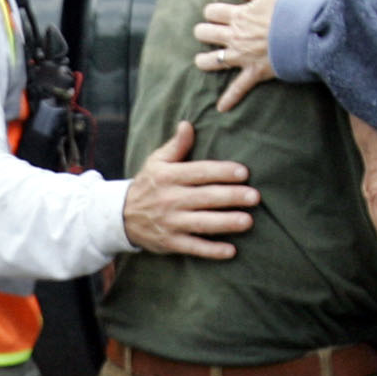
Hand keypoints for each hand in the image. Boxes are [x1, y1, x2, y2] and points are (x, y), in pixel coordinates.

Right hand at [122, 120, 257, 257]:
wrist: (120, 216)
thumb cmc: (148, 185)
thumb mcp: (156, 162)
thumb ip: (176, 146)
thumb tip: (187, 124)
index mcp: (168, 176)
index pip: (198, 172)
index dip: (221, 172)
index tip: (243, 172)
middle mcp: (169, 199)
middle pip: (204, 197)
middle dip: (231, 197)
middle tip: (255, 197)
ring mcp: (170, 222)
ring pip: (201, 223)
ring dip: (225, 222)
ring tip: (248, 221)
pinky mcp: (170, 242)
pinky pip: (193, 247)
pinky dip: (211, 250)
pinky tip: (230, 251)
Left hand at [195, 0, 288, 112]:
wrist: (307, 31)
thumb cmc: (291, 9)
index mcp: (239, 15)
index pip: (212, 11)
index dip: (211, 12)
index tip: (216, 14)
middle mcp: (236, 36)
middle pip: (205, 33)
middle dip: (203, 33)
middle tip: (207, 34)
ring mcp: (243, 55)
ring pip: (212, 60)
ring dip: (204, 61)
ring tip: (202, 61)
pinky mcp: (254, 72)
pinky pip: (238, 88)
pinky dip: (230, 99)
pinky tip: (221, 108)